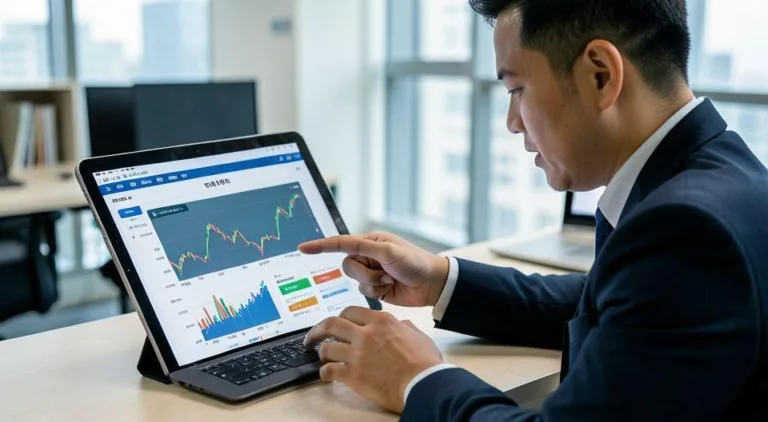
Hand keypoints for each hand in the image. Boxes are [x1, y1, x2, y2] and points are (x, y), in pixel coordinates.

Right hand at [298, 232, 448, 306]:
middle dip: (364, 273)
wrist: (433, 285)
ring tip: (390, 280)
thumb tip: (343, 242)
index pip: (340, 242)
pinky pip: (364, 292)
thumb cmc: (415, 262)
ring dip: (372, 284)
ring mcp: (372, 273)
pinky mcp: (376, 289)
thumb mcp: (389, 251)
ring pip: (355, 281)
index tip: (302, 248)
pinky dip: (376, 292)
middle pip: (347, 266)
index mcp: (370, 242)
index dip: (321, 246)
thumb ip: (364, 248)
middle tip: (384, 273)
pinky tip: (391, 288)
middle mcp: (368, 256)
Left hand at [304, 306, 443, 412]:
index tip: (337, 324)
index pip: (350, 311)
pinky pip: (329, 370)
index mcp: (381, 321)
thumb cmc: (425, 362)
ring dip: (322, 353)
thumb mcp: (418, 335)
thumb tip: (400, 325)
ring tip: (323, 358)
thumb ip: (404, 327)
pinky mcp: (353, 375)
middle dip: (317, 331)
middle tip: (312, 337)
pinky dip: (325, 373)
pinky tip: (326, 376)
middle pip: (331, 324)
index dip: (341, 318)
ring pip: (327, 348)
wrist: (424, 383)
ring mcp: (357, 354)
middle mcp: (365, 334)